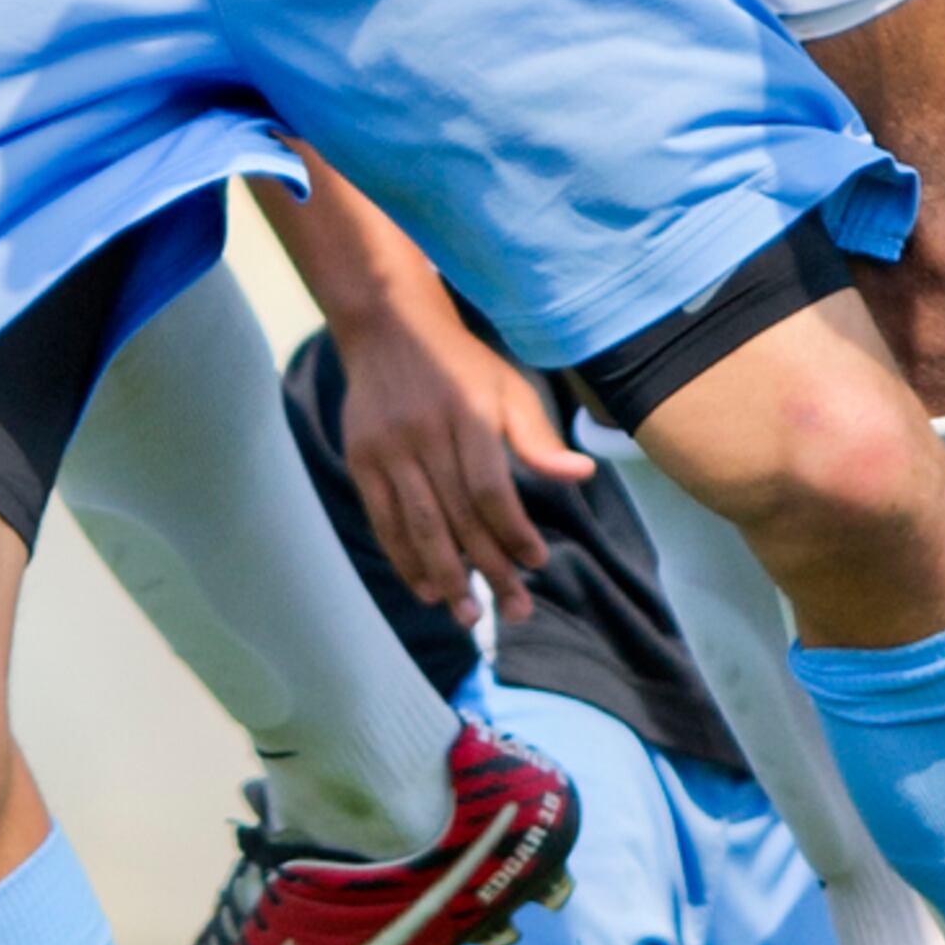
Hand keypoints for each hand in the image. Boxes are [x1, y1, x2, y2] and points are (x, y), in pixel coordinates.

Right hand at [335, 304, 590, 623]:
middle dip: (488, 569)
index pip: (490, 489)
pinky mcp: (361, 461)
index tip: (537, 562)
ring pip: (418, 525)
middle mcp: (424, 435)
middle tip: (515, 610)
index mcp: (467, 414)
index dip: (513, 531)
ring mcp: (387, 450)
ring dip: (445, 575)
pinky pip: (383, 520)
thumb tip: (583, 475)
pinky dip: (403, 558)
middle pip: (457, 516)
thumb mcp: (509, 388)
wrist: (388, 328)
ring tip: (468, 615)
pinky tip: (426, 587)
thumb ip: (539, 439)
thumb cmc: (462, 365)